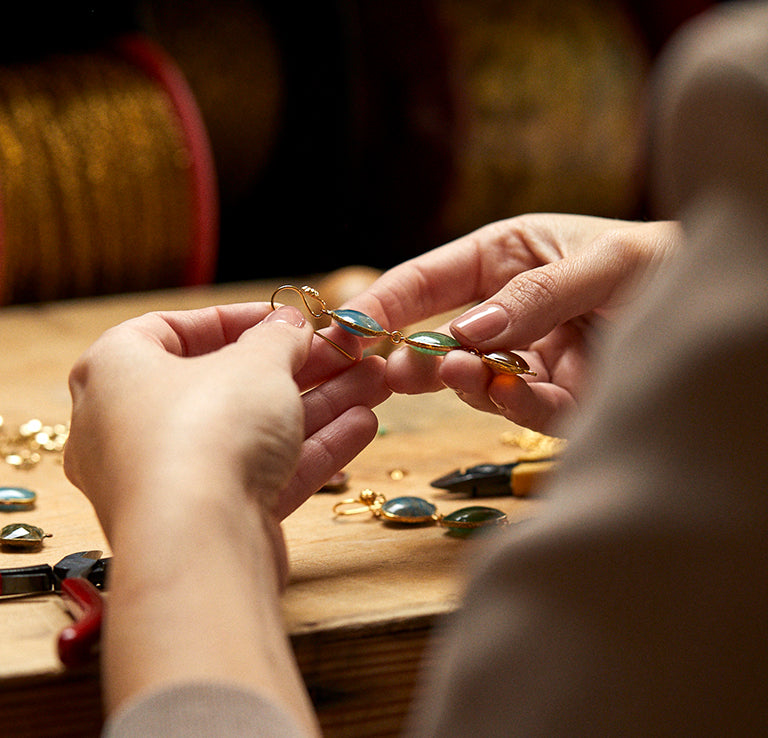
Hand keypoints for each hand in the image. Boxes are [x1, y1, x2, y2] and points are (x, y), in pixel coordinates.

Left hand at [65, 301, 389, 555]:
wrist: (200, 546)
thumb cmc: (207, 430)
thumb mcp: (256, 363)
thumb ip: (279, 337)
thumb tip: (291, 325)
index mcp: (117, 371)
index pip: (172, 329)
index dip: (236, 319)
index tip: (287, 318)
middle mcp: (132, 426)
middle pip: (227, 384)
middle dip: (300, 366)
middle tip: (348, 352)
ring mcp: (172, 480)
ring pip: (255, 431)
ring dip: (319, 405)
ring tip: (374, 381)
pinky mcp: (209, 521)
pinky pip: (263, 473)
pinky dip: (311, 448)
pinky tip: (363, 424)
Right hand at [342, 214, 680, 431]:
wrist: (727, 303)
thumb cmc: (664, 260)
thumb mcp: (603, 261)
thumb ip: (536, 294)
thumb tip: (467, 334)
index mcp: (506, 257)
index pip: (428, 279)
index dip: (383, 302)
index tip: (344, 327)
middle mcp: (509, 310)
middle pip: (438, 334)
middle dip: (404, 352)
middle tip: (372, 368)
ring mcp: (530, 358)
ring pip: (475, 378)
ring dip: (460, 379)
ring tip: (451, 371)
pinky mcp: (557, 400)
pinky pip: (524, 407)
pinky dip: (512, 403)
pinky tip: (506, 389)